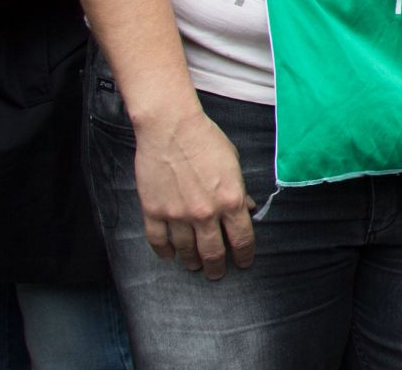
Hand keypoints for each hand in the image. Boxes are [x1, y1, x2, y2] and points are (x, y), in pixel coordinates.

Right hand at [132, 107, 256, 278]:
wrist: (172, 129)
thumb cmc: (206, 141)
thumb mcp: (234, 164)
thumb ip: (240, 191)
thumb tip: (248, 209)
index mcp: (231, 201)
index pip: (242, 238)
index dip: (244, 255)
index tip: (244, 263)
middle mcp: (205, 213)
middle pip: (213, 251)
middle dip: (217, 266)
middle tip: (216, 273)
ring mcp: (177, 215)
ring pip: (185, 250)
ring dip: (191, 261)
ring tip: (194, 265)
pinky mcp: (153, 212)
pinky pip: (158, 241)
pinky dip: (164, 252)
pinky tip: (168, 255)